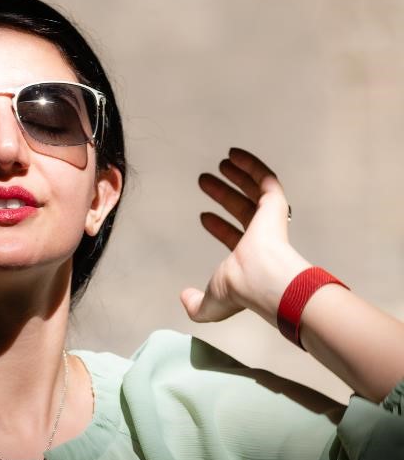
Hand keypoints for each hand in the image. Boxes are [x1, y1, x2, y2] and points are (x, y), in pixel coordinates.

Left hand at [180, 148, 308, 324]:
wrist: (263, 279)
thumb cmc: (241, 289)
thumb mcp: (211, 303)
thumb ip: (196, 304)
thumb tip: (184, 298)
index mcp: (249, 258)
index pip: (233, 237)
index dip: (217, 227)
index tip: (202, 216)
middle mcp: (262, 238)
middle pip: (241, 209)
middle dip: (223, 194)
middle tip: (204, 182)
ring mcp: (269, 220)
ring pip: (253, 191)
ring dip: (237, 176)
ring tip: (221, 163)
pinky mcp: (275, 203)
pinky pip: (265, 178)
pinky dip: (250, 165)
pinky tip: (234, 155)